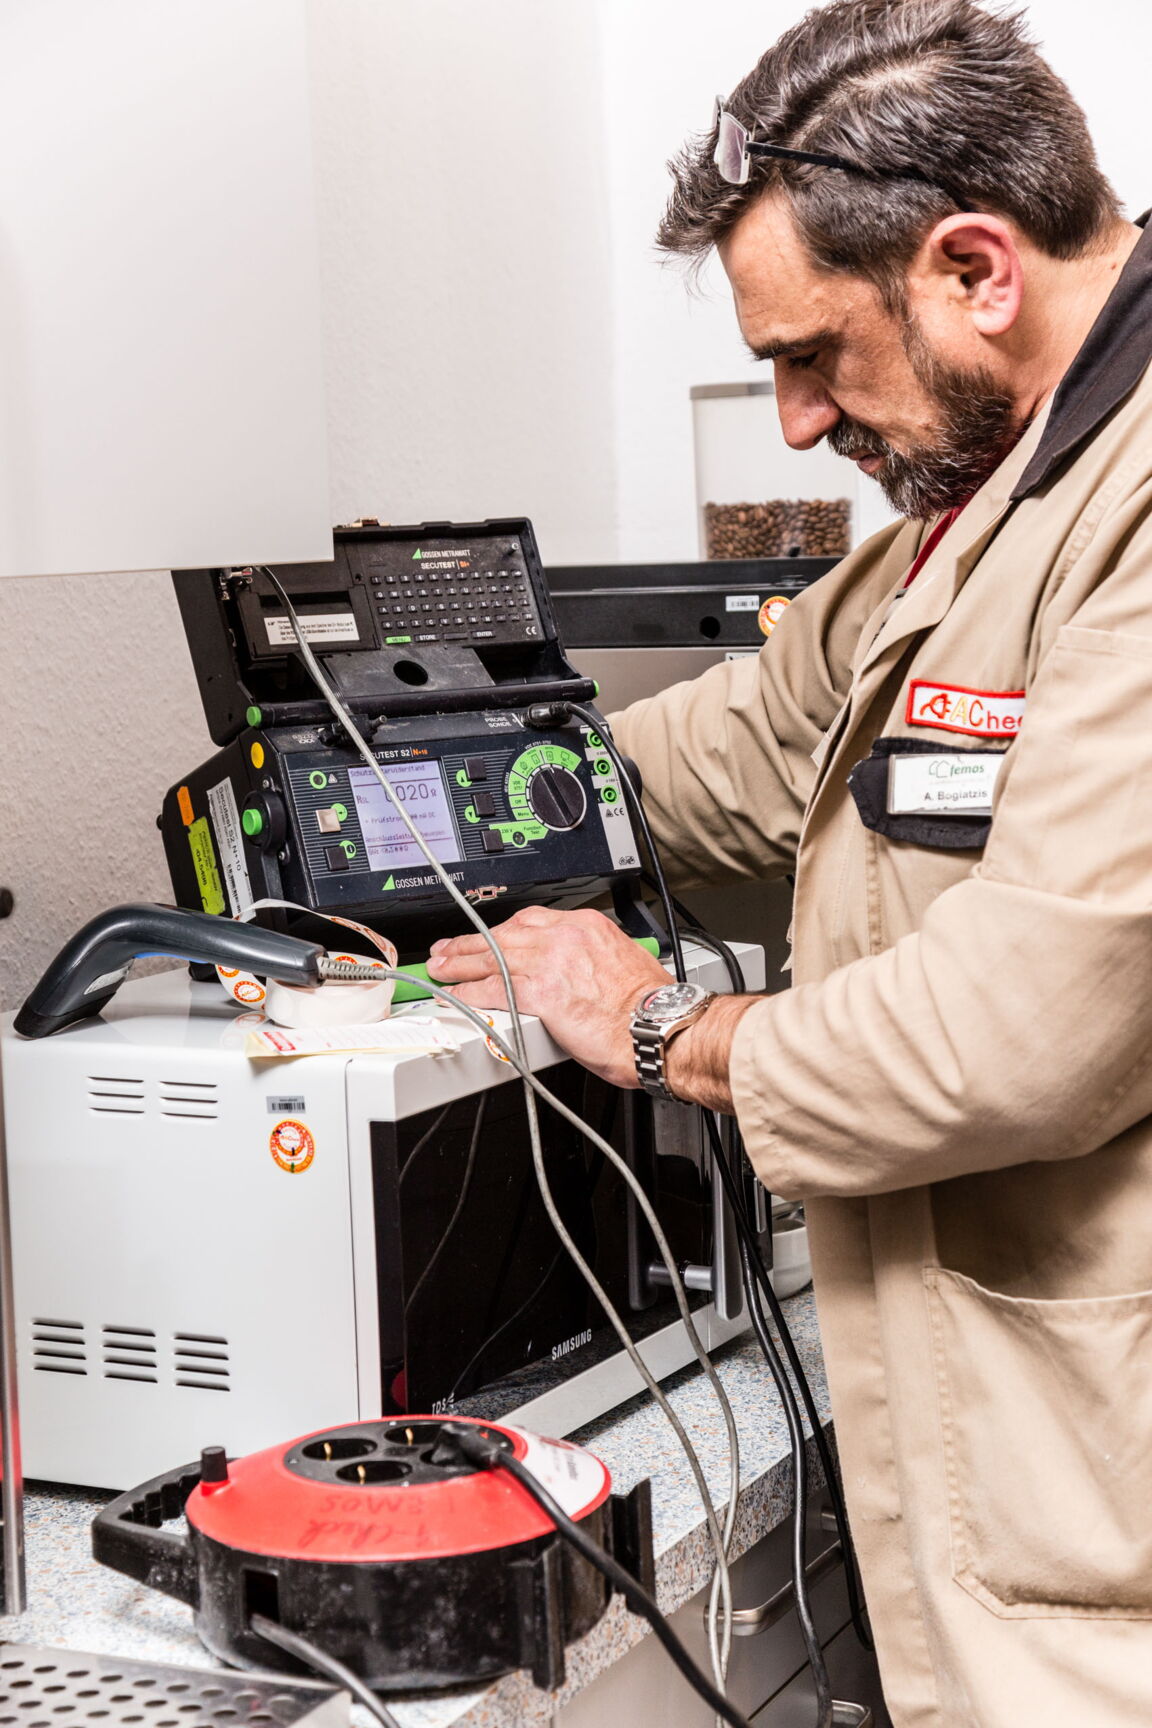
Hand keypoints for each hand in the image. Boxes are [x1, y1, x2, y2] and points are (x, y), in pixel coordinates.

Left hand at [426, 907, 671, 1089]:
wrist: (658, 1026)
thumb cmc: (649, 1006)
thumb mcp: (623, 961)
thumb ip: (592, 958)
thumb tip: (579, 971)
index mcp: (587, 926)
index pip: (531, 920)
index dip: (502, 930)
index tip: (490, 937)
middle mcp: (565, 937)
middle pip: (503, 934)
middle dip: (470, 942)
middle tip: (447, 949)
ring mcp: (550, 963)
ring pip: (491, 958)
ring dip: (459, 963)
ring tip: (439, 969)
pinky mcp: (541, 993)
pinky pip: (493, 989)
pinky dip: (469, 991)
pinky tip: (456, 995)